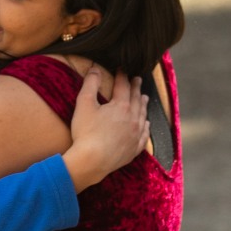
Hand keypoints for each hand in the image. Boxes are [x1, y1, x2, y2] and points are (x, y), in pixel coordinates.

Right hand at [61, 69, 148, 191]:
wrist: (92, 161)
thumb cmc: (86, 133)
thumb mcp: (84, 104)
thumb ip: (90, 84)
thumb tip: (95, 69)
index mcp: (121, 106)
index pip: (123, 86)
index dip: (122, 76)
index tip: (122, 69)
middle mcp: (133, 118)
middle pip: (136, 99)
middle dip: (136, 87)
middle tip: (138, 79)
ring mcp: (136, 135)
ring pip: (142, 115)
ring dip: (143, 104)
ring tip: (144, 97)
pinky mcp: (134, 149)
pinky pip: (144, 135)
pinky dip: (146, 127)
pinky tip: (145, 124)